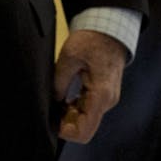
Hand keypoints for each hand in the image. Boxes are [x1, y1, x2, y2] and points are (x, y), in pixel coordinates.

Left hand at [53, 28, 126, 142]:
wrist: (109, 29)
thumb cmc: (92, 40)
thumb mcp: (69, 57)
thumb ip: (59, 82)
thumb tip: (52, 101)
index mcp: (101, 95)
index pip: (84, 130)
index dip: (66, 132)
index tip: (52, 121)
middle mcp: (107, 101)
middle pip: (85, 127)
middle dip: (66, 122)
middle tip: (51, 106)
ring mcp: (107, 99)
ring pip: (86, 120)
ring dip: (70, 115)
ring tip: (57, 97)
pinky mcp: (104, 95)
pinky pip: (88, 110)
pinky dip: (75, 108)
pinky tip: (65, 96)